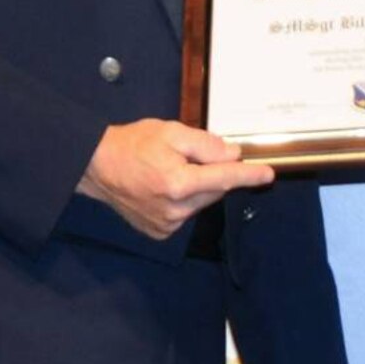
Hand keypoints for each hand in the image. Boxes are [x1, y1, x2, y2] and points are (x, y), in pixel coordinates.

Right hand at [75, 118, 273, 239]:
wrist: (97, 166)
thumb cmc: (132, 144)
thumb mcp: (172, 132)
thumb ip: (206, 145)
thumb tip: (232, 155)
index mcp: (178, 183)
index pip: (225, 178)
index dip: (249, 175)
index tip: (267, 175)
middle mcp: (174, 209)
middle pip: (215, 190)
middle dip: (213, 173)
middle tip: (191, 157)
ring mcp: (166, 224)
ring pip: (202, 203)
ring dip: (199, 187)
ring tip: (173, 170)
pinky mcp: (159, 232)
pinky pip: (186, 213)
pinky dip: (185, 200)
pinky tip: (166, 187)